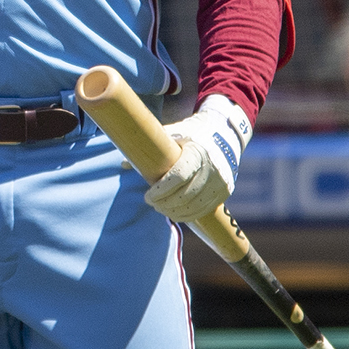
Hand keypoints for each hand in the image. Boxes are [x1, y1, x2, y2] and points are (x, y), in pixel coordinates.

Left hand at [143, 96, 251, 221]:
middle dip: (164, 203)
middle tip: (151, 203)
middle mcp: (212, 167)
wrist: (224, 133)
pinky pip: (204, 210)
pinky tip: (175, 213)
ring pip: (194, 206)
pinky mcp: (224, 191)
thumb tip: (124, 164)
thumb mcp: (172, 134)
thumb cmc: (191, 134)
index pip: (179, 176)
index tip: (148, 196)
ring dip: (174, 211)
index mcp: (197, 151)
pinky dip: (188, 215)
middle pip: (185, 195)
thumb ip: (150, 148)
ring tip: (160, 208)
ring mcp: (220, 181)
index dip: (161, 190)